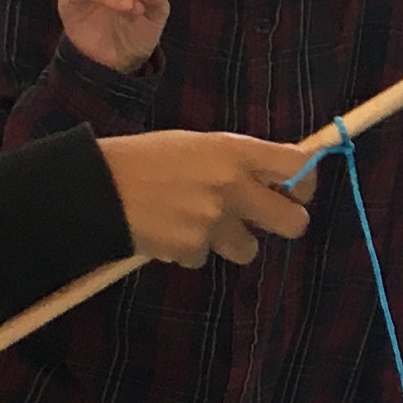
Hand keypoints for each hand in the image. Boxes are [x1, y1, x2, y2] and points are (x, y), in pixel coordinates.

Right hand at [99, 129, 315, 264]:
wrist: (98, 188)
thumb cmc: (145, 159)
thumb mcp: (197, 145)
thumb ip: (237, 160)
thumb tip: (274, 177)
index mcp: (235, 151)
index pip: (297, 166)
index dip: (304, 181)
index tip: (296, 189)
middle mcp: (232, 186)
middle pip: (295, 222)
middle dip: (286, 223)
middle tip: (265, 218)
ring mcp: (214, 221)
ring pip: (249, 248)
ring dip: (231, 241)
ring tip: (198, 221)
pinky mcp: (193, 248)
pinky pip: (206, 257)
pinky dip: (192, 249)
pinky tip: (169, 229)